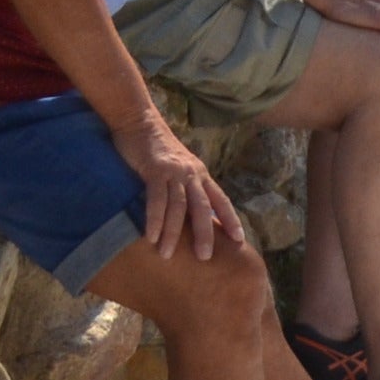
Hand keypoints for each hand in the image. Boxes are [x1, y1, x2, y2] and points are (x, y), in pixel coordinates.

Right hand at [120, 117, 245, 260]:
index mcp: (201, 175)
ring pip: (179, 206)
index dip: (230, 219)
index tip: (239, 240)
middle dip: (205, 232)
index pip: (221, 200)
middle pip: (203, 207)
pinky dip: (155, 219)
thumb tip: (189, 214)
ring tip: (168, 254)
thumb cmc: (157, 150)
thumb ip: (186, 188)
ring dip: (173, 233)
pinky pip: (156, 199)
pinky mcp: (155, 170)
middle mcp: (192, 174)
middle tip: (205, 257)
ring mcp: (175, 172)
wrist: (139, 122)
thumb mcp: (178, 169)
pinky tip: (151, 237)